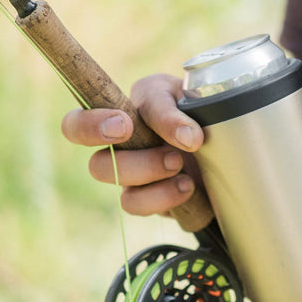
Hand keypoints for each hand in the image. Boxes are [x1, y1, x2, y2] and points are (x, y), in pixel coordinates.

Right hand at [60, 66, 301, 217]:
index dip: (162, 116)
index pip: (143, 96)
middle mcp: (135, 126)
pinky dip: (153, 205)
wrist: (233, 158)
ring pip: (103, 170)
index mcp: (159, 95)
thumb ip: (292, 85)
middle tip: (166, 154)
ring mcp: (133, 162)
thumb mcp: (261, 100)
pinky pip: (129, 204)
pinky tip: (188, 201)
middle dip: (103, 133)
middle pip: (83, 125)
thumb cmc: (236, 119)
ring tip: (186, 182)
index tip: (197, 138)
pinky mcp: (144, 193)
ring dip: (140, 179)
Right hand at [61, 74, 204, 216]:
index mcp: (118, 112)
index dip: (91, 126)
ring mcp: (131, 177)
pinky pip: (138, 206)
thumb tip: (186, 137)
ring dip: (152, 178)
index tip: (125, 125)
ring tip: (182, 165)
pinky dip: (164, 197)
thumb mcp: (185, 95)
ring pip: (122, 193)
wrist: (224, 137)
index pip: (77, 122)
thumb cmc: (197, 108)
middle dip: (134, 164)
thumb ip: (174, 110)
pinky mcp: (147, 198)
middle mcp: (118, 148)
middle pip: (97, 167)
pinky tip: (188, 185)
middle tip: (173, 156)